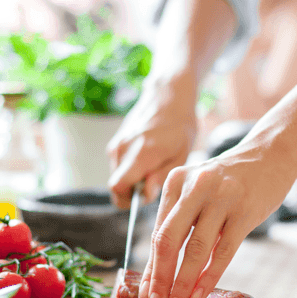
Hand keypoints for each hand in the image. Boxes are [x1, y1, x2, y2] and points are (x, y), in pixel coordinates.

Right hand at [107, 77, 197, 207]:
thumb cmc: (180, 127)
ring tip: (154, 166)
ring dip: (133, 179)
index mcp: (141, 153)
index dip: (128, 200)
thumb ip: (161, 177)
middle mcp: (123, 149)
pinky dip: (130, 169)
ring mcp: (116, 145)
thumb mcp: (181, 155)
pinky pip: (119, 166)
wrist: (168, 97)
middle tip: (154, 181)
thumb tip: (145, 196)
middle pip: (116, 186)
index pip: (117, 187)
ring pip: (118, 177)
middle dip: (133, 191)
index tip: (146, 197)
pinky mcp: (115, 143)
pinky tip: (147, 158)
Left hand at [138, 139, 295, 297]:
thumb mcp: (197, 188)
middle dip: (161, 279)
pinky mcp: (244, 211)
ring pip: (196, 250)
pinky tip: (199, 293)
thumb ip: (179, 220)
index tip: (146, 292)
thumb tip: (160, 269)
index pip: (158, 233)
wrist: (271, 155)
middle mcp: (194, 188)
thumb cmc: (230, 180)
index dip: (151, 266)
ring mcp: (221, 199)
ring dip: (183, 283)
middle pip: (169, 241)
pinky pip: (223, 252)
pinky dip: (209, 276)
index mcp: (176, 183)